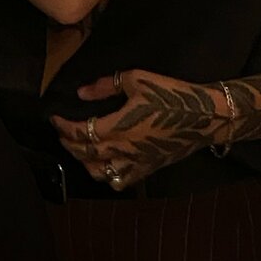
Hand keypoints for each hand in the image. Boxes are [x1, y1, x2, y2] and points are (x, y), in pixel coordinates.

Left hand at [51, 69, 229, 190]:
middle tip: (62, 132)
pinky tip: (106, 165)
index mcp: (118, 127)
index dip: (63, 126)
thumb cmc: (172, 95)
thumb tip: (82, 92)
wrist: (206, 117)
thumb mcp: (137, 79)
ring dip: (84, 162)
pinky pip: (121, 180)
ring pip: (100, 173)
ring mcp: (136, 163)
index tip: (54, 118)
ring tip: (81, 149)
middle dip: (69, 143)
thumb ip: (106, 86)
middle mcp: (123, 150)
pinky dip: (108, 175)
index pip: (80, 133)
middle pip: (85, 154)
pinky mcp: (148, 169)